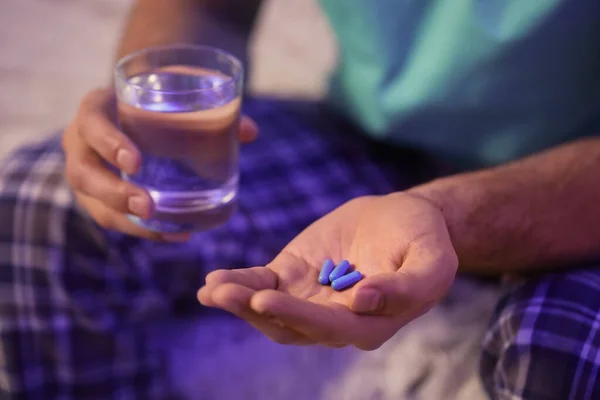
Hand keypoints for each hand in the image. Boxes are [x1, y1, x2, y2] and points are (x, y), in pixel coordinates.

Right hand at [62, 88, 257, 240]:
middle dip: (114, 194)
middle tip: (147, 206)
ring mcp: (89, 173)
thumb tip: (249, 131)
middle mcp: (81, 143)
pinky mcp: (100, 195)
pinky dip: (146, 230)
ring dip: (129, 222)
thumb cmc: (155, 98)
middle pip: (83, 174)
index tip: (136, 162)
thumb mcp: (176, 92)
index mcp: (95, 109)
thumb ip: (209, 106)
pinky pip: (115, 218)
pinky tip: (177, 234)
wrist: (134, 108)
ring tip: (168, 229)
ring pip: (95, 205)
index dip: (108, 143)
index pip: (91, 124)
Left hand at [198, 193, 457, 349]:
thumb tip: (364, 301)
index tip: (268, 298)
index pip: (332, 328)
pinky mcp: (294, 275)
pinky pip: (263, 283)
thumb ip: (410, 285)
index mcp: (371, 323)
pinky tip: (213, 281)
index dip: (299, 316)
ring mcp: (310, 298)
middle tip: (225, 293)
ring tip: (212, 289)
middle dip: (256, 310)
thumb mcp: (432, 259)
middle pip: (291, 325)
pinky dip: (240, 282)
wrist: (403, 220)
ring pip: (270, 310)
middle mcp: (336, 319)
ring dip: (240, 302)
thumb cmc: (424, 240)